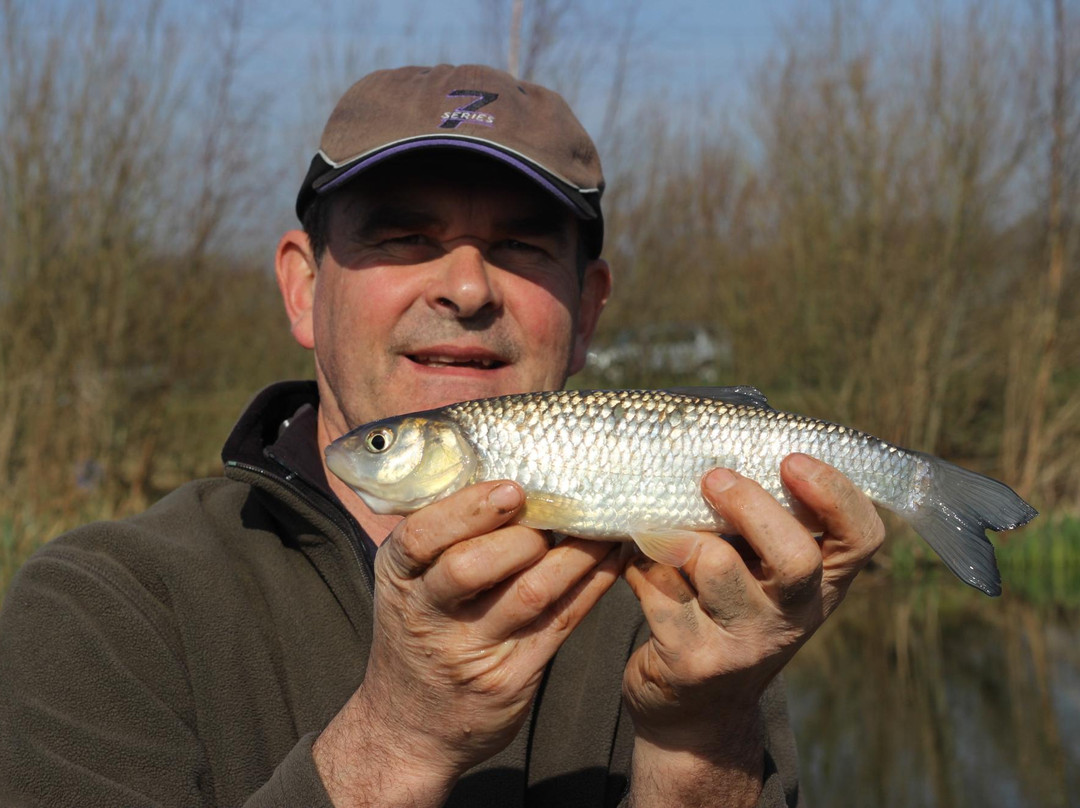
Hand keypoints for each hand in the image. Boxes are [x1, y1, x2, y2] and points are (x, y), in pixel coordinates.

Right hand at [314, 480, 620, 806]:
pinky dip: (591, 585)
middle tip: (557, 510)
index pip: (420, 536)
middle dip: (522, 535)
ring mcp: (470, 651)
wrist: (408, 728)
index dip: (467, 509)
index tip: (510, 488)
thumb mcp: (406, 584)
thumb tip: (505, 474)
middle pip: (472, 567)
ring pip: (529, 594)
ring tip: (600, 523)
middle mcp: (428, 615)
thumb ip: (441, 537)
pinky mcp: (511, 677)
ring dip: (573, 554)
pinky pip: (560, 622)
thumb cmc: (416, 631)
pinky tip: (611, 558)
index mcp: (399, 578)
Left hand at [620, 453, 883, 803]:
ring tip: (660, 528)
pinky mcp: (691, 660)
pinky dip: (639, 564)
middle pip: (796, 557)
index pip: (862, 537)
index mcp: (822, 584)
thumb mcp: (760, 572)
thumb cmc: (727, 611)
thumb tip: (720, 437)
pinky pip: (656, 587)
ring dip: (677, 533)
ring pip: (715, 567)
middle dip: (751, 506)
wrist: (694, 711)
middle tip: (714, 477)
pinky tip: (638, 563)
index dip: (836, 492)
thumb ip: (760, 520)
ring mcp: (743, 644)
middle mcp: (793, 616)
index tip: (792, 458)